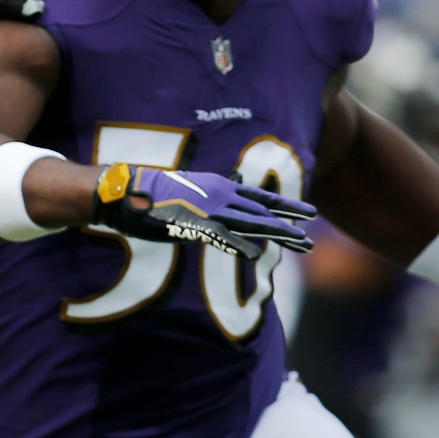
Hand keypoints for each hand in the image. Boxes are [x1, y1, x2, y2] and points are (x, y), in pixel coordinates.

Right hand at [93, 164, 314, 260]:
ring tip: (299, 245)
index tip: (309, 213)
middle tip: (310, 241)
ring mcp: (209, 210)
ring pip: (252, 223)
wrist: (128, 191)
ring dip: (277, 235)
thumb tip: (234, 182)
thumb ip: (214, 190)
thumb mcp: (191, 187)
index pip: (261, 196)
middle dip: (288, 227)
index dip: (286, 206)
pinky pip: (223, 237)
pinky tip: (258, 255)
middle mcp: (220, 196)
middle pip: (263, 213)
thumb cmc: (156, 191)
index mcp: (220, 186)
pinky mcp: (193, 225)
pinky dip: (240, 246)